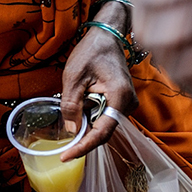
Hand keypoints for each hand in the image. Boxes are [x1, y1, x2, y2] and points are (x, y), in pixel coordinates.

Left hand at [59, 18, 136, 160]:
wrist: (107, 35)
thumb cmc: (91, 51)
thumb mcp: (73, 77)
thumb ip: (71, 105)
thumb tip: (71, 131)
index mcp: (120, 97)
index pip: (102, 132)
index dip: (83, 147)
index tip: (65, 157)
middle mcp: (129, 103)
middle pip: (104, 132)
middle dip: (84, 139)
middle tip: (63, 148)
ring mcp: (127, 103)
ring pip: (104, 125)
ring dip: (86, 126)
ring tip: (71, 119)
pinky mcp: (122, 101)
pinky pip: (105, 117)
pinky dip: (91, 118)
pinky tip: (80, 112)